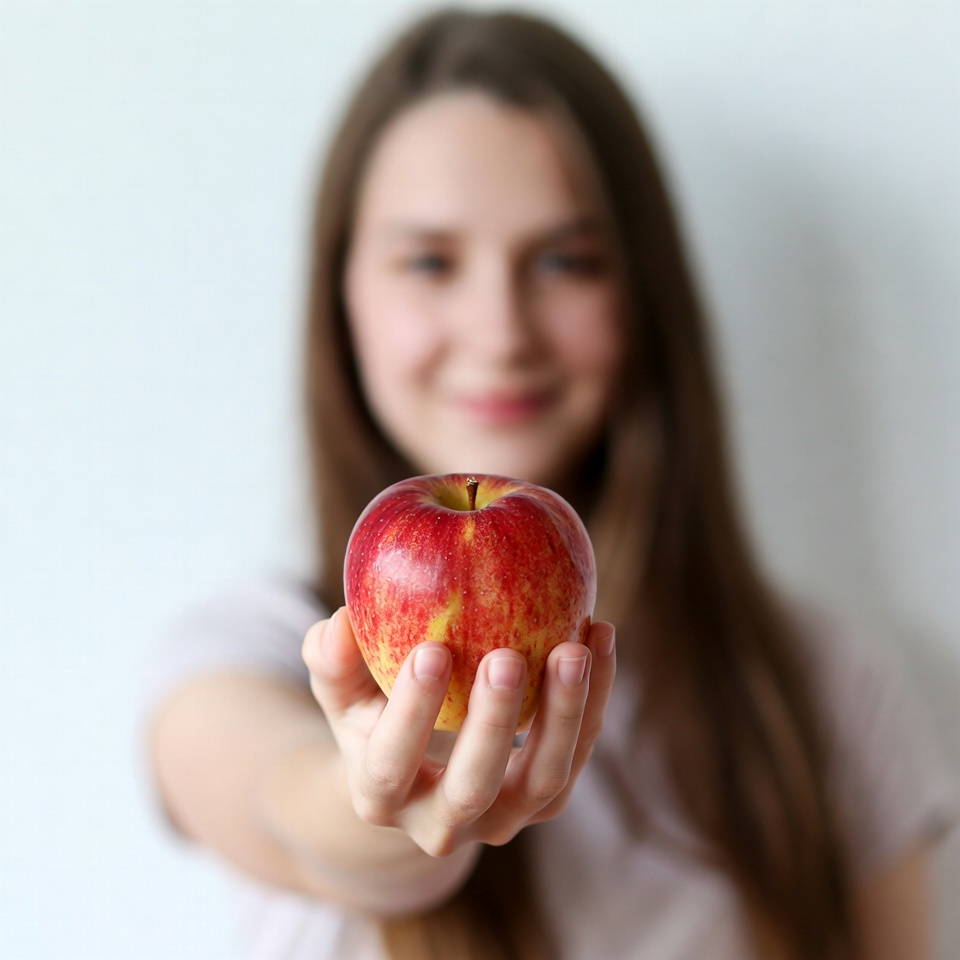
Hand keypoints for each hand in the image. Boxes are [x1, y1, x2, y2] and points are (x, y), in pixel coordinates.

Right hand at [302, 608, 615, 856]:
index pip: (391, 765)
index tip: (430, 650)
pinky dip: (593, 700)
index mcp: (382, 798)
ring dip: (562, 715)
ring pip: (542, 780)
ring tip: (574, 648)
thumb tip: (340, 621)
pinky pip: (578, 754)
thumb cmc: (372, 720)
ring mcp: (503, 817)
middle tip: (506, 656)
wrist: (418, 779)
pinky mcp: (546, 799)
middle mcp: (443, 823)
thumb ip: (332, 662)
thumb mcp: (342, 694)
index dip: (410, 714)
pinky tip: (599, 638)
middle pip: (472, 787)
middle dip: (493, 723)